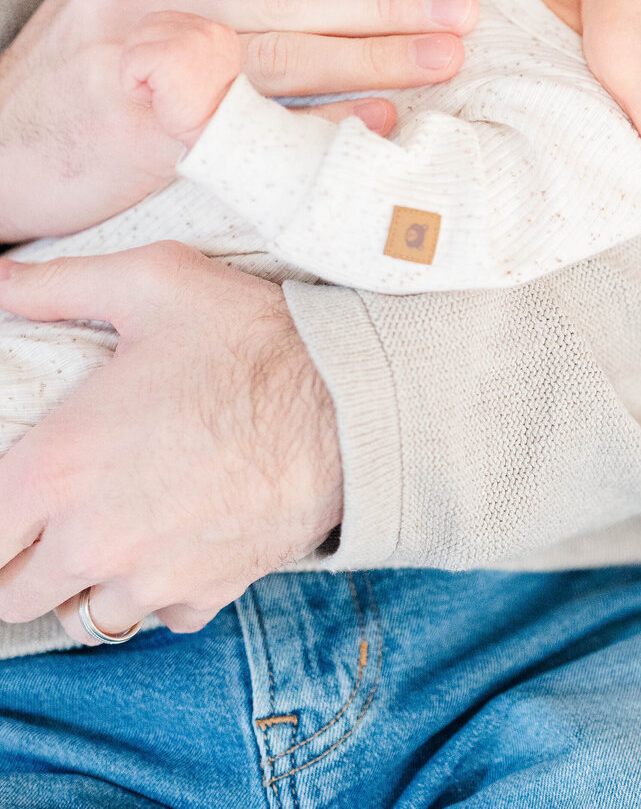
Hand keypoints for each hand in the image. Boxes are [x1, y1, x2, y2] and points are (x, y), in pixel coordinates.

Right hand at [0, 0, 477, 240]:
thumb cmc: (81, 84)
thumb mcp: (140, 1)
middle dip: (387, 1)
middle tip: (460, 10)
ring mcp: (131, 45)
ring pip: (279, 46)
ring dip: (374, 53)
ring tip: (444, 57)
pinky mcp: (135, 117)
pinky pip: (252, 115)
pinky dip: (321, 116)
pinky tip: (379, 117)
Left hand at [0, 244, 341, 642]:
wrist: (348, 402)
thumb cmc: (248, 338)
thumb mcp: (153, 282)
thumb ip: (58, 283)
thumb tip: (0, 278)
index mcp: (57, 466)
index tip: (16, 498)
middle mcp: (91, 538)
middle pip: (13, 594)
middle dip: (23, 560)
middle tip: (49, 519)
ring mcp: (148, 577)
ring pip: (81, 617)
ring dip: (87, 583)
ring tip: (112, 533)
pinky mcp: (204, 595)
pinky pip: (157, 616)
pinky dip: (159, 591)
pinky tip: (175, 541)